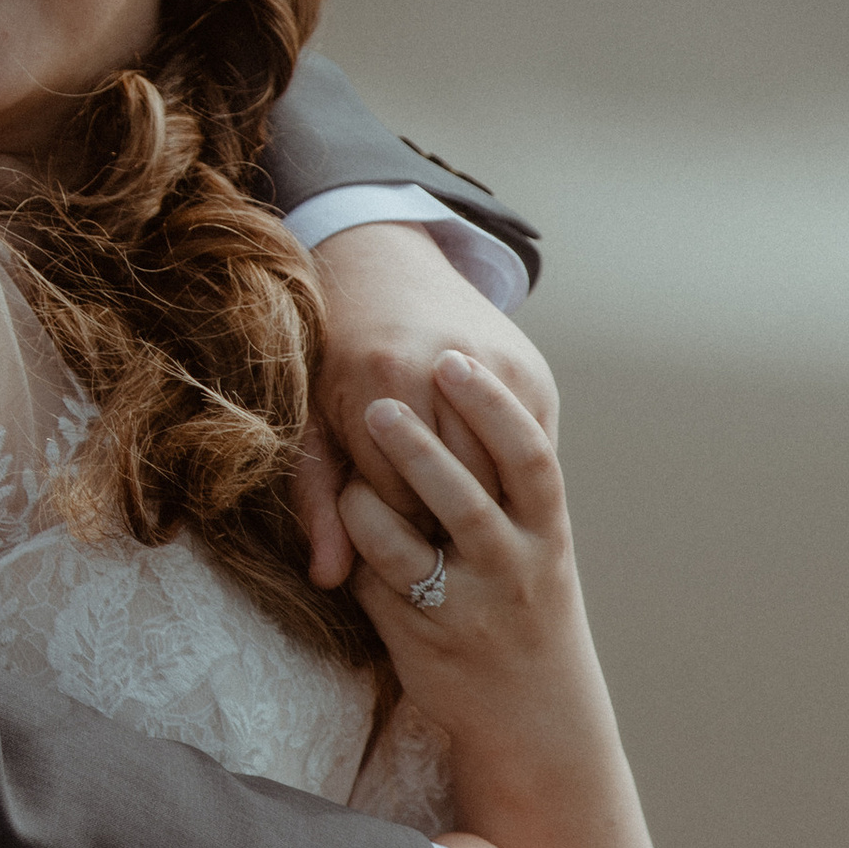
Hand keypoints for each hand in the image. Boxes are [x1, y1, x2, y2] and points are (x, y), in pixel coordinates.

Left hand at [296, 222, 558, 587]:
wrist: (383, 267)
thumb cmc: (337, 360)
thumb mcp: (316, 425)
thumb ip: (318, 498)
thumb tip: (326, 579)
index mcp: (382, 379)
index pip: (396, 496)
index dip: (390, 532)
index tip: (384, 544)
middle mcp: (440, 367)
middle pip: (455, 488)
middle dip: (439, 524)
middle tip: (428, 542)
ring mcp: (496, 364)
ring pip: (498, 474)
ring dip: (480, 506)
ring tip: (455, 521)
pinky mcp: (532, 370)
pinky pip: (531, 450)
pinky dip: (510, 479)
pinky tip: (489, 490)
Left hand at [335, 352, 597, 749]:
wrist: (540, 721)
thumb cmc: (520, 610)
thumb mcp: (526, 550)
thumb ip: (495, 486)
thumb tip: (442, 412)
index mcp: (548, 530)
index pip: (528, 453)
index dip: (493, 403)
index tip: (456, 359)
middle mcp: (522, 562)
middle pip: (486, 480)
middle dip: (440, 431)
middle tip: (398, 386)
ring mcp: (478, 601)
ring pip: (434, 528)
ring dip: (394, 478)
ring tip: (366, 430)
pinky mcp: (430, 636)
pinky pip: (387, 576)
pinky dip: (361, 536)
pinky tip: (344, 508)